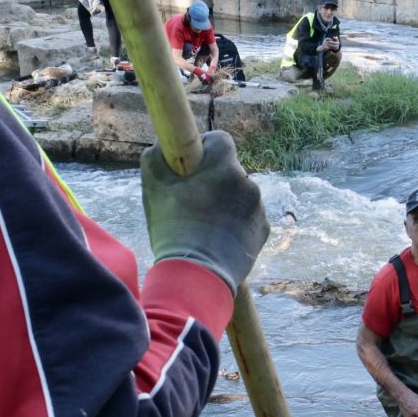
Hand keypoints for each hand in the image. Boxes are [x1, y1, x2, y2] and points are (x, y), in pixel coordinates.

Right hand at [140, 131, 268, 293]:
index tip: (189, 166)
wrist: (197, 276)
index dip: (202, 148)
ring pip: (239, 196)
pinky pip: (248, 218)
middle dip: (212, 180)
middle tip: (191, 201)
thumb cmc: (174, 229)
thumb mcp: (153, 189)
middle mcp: (248, 183)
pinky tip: (216, 240)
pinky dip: (235, 224)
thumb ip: (156, 158)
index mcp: (224, 167)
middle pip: (229, 171)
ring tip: (202, 227)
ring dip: (224, 203)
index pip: (219, 139)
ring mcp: (259, 209)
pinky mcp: (263, 231)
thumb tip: (161, 148)